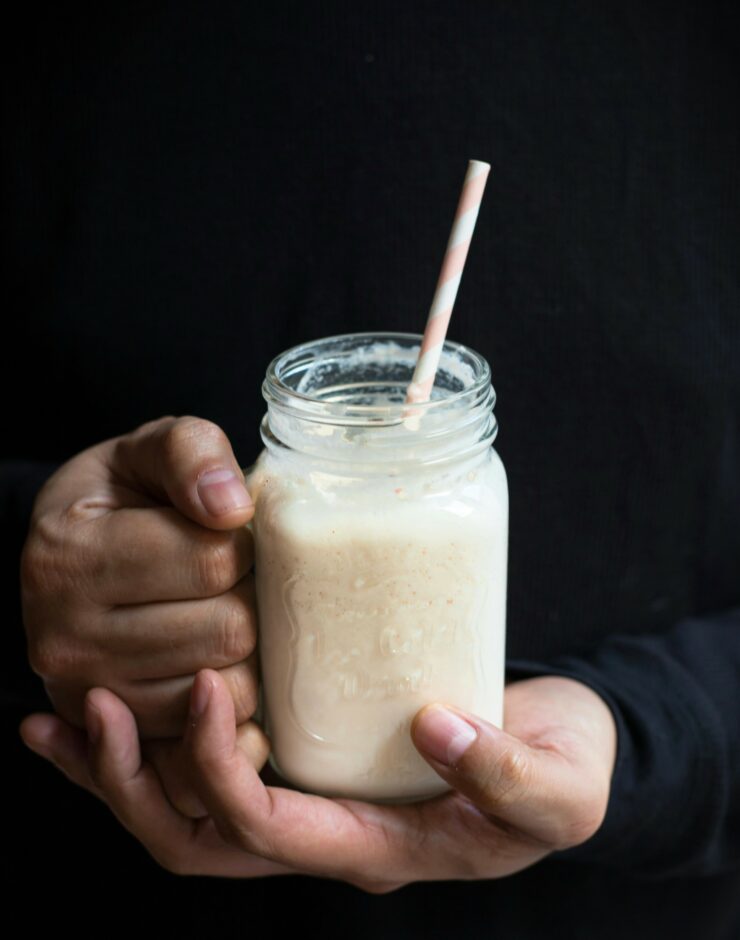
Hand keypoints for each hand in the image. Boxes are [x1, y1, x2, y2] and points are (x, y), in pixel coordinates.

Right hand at [20, 415, 259, 738]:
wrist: (77, 551)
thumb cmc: (122, 496)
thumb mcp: (150, 449)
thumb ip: (192, 453)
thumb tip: (232, 507)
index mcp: (69, 556)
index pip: (212, 560)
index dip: (242, 542)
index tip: (226, 531)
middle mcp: (65, 637)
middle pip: (228, 629)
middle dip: (248, 595)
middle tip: (230, 575)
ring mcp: (91, 696)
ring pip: (230, 686)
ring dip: (245, 646)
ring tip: (218, 607)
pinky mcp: (124, 733)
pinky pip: (217, 726)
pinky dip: (231, 689)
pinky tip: (213, 651)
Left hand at [20, 672, 616, 889]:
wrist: (564, 750)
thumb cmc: (564, 770)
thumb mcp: (560, 786)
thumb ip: (509, 773)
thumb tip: (436, 730)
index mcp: (376, 848)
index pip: (265, 830)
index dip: (221, 769)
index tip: (208, 686)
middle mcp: (329, 833)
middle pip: (199, 839)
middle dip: (132, 784)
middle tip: (86, 710)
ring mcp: (316, 798)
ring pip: (191, 810)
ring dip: (125, 767)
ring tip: (65, 712)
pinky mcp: (316, 755)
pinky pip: (220, 764)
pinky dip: (163, 740)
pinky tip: (131, 694)